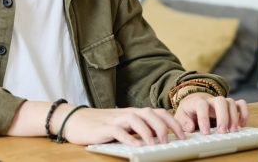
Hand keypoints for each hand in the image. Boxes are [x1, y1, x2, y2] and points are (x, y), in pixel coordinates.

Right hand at [55, 106, 185, 145]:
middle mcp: (126, 113)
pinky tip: (137, 146)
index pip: (157, 112)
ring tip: (156, 143)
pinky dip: (129, 138)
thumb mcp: (122, 125)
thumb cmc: (99, 126)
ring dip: (148, 131)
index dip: (172, 121)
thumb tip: (159, 138)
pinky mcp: (104, 128)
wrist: (74, 120)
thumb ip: (137, 129)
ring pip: (136, 119)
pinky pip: (119, 131)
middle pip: (149, 113)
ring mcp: (115, 119)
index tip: (183, 134)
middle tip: (172, 140)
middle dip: (164, 126)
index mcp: (133, 113)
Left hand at [174, 93, 248, 134]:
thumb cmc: (188, 111)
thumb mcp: (180, 116)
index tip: (206, 132)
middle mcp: (211, 100)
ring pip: (231, 102)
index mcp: (197, 102)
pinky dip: (243, 113)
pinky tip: (242, 124)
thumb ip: (183, 121)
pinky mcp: (230, 105)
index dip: (204, 118)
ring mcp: (221, 102)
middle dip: (223, 117)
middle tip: (222, 132)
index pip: (201, 105)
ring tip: (232, 131)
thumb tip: (191, 126)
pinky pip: (241, 104)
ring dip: (234, 116)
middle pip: (220, 101)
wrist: (193, 103)